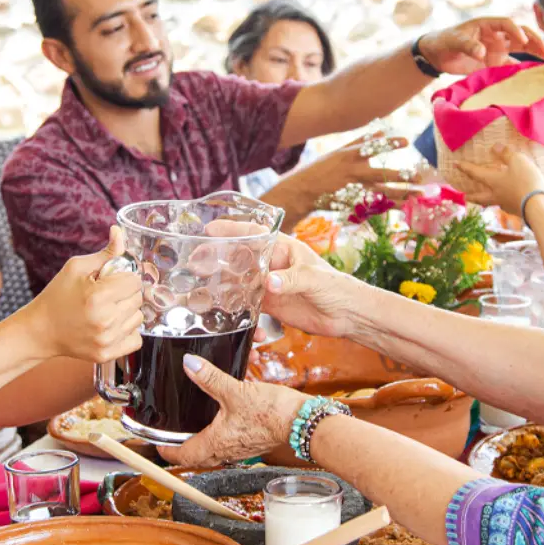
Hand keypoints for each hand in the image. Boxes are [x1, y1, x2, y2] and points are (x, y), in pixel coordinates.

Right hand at [22, 225, 143, 362]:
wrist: (40, 330)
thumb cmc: (57, 296)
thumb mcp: (77, 268)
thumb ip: (106, 253)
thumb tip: (120, 232)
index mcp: (98, 296)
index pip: (135, 281)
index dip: (124, 277)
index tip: (110, 281)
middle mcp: (105, 320)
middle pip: (138, 299)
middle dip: (125, 294)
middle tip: (105, 296)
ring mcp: (107, 340)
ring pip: (138, 318)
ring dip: (126, 312)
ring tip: (105, 311)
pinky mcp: (107, 354)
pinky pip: (136, 339)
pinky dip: (127, 332)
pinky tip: (110, 327)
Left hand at [159, 356, 308, 466]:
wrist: (302, 422)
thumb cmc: (272, 413)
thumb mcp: (235, 391)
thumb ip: (210, 377)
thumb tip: (189, 364)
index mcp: (216, 443)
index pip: (183, 456)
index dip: (166, 451)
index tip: (157, 444)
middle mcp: (226, 450)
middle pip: (197, 456)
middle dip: (183, 447)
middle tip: (172, 436)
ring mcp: (241, 448)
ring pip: (214, 450)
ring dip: (203, 441)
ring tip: (194, 427)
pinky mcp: (253, 441)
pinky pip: (230, 443)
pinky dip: (222, 434)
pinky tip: (224, 418)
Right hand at [203, 223, 360, 337]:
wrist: (348, 315)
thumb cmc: (337, 287)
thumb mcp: (315, 279)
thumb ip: (292, 279)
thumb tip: (269, 282)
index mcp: (283, 248)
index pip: (253, 233)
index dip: (231, 229)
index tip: (210, 229)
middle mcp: (272, 264)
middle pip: (239, 256)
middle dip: (217, 258)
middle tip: (195, 262)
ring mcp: (269, 284)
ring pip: (239, 280)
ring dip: (221, 284)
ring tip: (200, 288)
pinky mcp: (270, 304)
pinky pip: (247, 303)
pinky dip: (235, 307)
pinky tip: (223, 312)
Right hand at [301, 132, 411, 195]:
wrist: (304, 191)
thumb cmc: (321, 168)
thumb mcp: (338, 151)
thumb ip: (360, 142)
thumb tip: (379, 131)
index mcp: (350, 157)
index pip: (374, 148)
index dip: (391, 144)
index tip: (407, 142)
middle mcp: (354, 173)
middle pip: (383, 174)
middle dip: (403, 176)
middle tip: (420, 176)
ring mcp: (355, 190)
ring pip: (384, 193)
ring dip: (403, 194)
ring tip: (419, 194)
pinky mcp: (353, 204)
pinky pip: (376, 206)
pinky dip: (391, 207)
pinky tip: (405, 206)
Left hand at [419, 18, 543, 75]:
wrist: (437, 55)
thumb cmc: (445, 41)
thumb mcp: (454, 41)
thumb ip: (468, 45)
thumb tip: (483, 52)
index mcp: (488, 24)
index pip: (507, 24)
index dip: (515, 31)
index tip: (520, 40)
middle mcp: (497, 35)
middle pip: (521, 35)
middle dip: (535, 41)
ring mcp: (498, 49)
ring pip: (521, 48)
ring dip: (535, 52)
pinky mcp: (495, 63)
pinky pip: (512, 65)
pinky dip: (522, 69)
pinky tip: (534, 74)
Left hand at [457, 145, 543, 214]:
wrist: (538, 206)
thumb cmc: (526, 181)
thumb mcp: (518, 161)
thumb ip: (506, 154)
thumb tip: (495, 147)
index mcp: (493, 181)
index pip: (475, 173)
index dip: (465, 168)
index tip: (455, 165)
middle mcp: (496, 195)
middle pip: (480, 197)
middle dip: (472, 196)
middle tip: (465, 197)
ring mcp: (506, 205)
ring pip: (492, 202)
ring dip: (486, 201)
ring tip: (486, 200)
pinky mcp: (516, 210)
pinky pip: (506, 205)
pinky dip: (503, 202)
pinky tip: (507, 201)